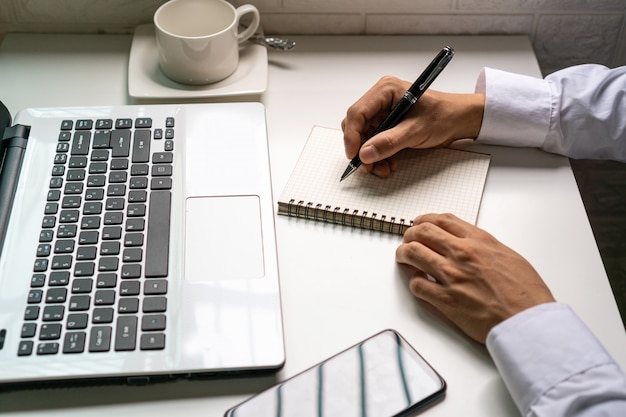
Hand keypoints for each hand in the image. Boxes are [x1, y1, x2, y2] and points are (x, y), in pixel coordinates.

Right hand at [341, 76, 484, 176]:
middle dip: (362, 148)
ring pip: (364, 137)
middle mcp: (380, 99)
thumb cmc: (444, 115)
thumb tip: (365, 153)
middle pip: (357, 126)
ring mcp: (383, 111)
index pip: (357, 113)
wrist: (460, 120)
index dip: (352, 136)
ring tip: (383, 168)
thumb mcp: (416, 130)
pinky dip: (378, 154)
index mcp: (385, 90)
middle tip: (368, 166)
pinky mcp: (387, 123)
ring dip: (371, 155)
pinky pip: (374, 141)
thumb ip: (390, 142)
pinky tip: (388, 162)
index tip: (354, 155)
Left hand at [395, 213, 554, 343]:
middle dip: (410, 235)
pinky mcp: (445, 299)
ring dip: (404, 254)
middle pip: (422, 232)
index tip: (419, 223)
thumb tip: (469, 245)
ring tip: (404, 258)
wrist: (528, 321)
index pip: (443, 220)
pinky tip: (419, 283)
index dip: (425, 219)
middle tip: (407, 240)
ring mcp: (452, 276)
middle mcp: (462, 254)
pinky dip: (414, 282)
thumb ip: (484, 247)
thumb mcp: (509, 256)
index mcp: (479, 241)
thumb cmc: (525, 294)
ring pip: (412, 254)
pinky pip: (417, 285)